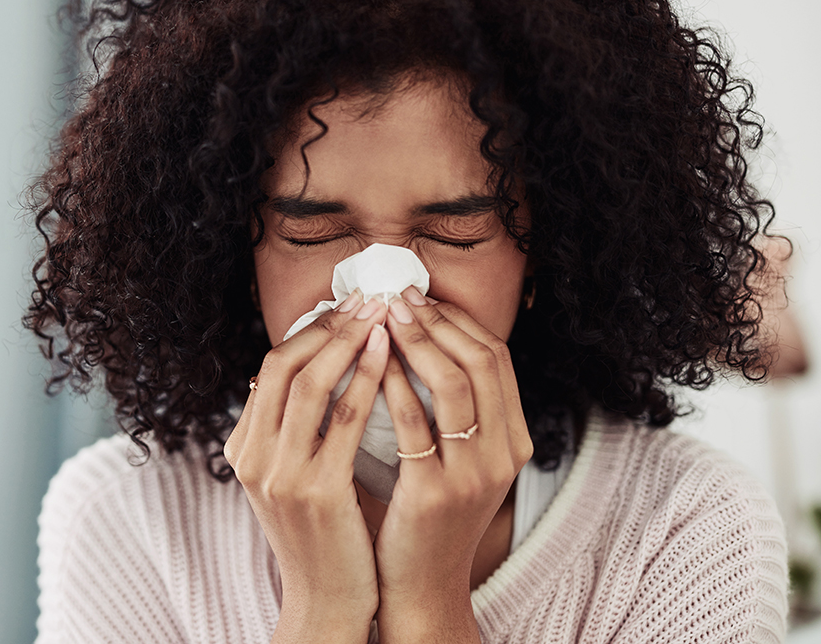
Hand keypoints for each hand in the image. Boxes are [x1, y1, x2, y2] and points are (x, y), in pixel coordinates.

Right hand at [224, 293, 389, 643]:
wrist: (325, 602)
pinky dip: (366, 380)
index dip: (309, 331)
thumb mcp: (291, 475)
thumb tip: (320, 367)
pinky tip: (389, 356)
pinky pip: (343, 420)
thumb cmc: (321, 533)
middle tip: (366, 299)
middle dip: (327, 325)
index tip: (346, 307)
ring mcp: (281, 475)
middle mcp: (253, 457)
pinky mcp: (317, 492)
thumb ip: (294, 427)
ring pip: (310, 384)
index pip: (269, 368)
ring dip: (348, 341)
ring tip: (381, 314)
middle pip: (282, 365)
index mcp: (243, 448)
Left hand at [374, 289, 533, 642]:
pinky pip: (414, 424)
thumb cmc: (430, 515)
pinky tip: (369, 364)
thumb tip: (421, 337)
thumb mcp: (461, 459)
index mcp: (514, 440)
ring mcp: (473, 475)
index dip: (459, 320)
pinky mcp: (433, 494)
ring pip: (453, 384)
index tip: (421, 297)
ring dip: (416, 342)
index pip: (497, 357)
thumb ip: (455, 409)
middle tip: (397, 297)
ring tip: (382, 318)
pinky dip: (392, 385)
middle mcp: (504, 454)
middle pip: (482, 361)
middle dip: (437, 321)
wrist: (421, 586)